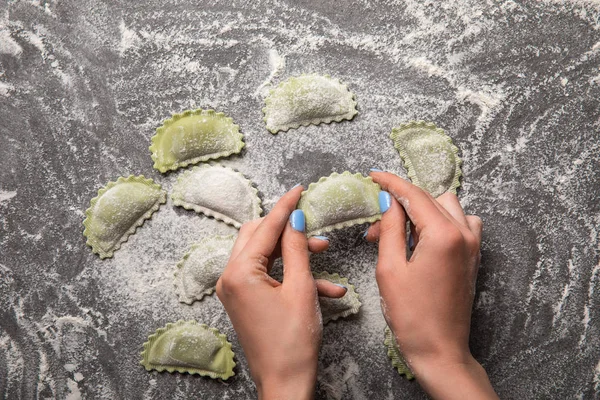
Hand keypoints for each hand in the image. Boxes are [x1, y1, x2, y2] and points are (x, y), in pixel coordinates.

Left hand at [216, 185, 345, 399]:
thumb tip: (295, 218)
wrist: (284, 383)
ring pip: (264, 255)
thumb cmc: (293, 342)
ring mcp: (234, 289)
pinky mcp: (243, 299)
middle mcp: (229, 277)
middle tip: (311, 223)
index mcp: (239, 272)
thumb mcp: (301, 289)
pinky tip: (325, 287)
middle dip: (287, 229)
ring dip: (292, 252)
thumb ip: (296, 249)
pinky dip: (290, 274)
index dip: (285, 206)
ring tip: (324, 252)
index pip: (265, 227)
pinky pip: (266, 275)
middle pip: (258, 236)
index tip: (298, 189)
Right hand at [367, 171, 497, 399]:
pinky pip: (460, 223)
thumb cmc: (412, 316)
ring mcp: (473, 245)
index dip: (391, 183)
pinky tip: (421, 240)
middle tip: (376, 227)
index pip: (414, 195)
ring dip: (421, 211)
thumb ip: (390, 228)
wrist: (440, 350)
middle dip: (400, 204)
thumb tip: (388, 201)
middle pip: (429, 199)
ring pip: (447, 206)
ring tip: (398, 235)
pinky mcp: (473, 256)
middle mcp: (464, 234)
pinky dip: (440, 221)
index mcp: (444, 235)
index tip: (373, 175)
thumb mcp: (390, 268)